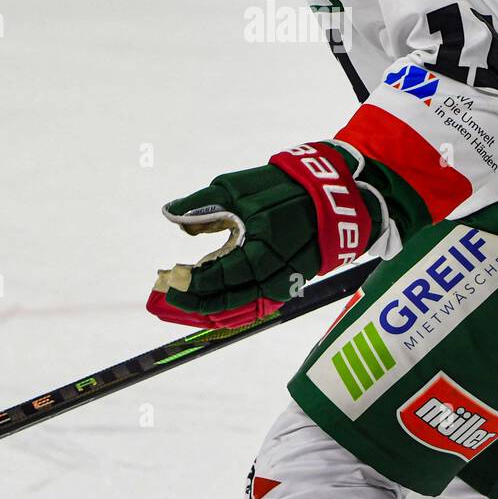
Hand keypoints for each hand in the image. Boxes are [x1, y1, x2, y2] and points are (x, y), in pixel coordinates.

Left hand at [149, 143, 380, 328]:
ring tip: (181, 306)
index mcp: (260, 250)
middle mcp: (272, 275)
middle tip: (165, 298)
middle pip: (226, 302)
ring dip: (208, 312)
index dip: (190, 283)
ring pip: (239, 312)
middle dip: (193, 303)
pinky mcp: (287, 285)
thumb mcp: (238, 187)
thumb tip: (171, 216)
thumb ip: (203, 205)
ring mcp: (282, 284)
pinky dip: (229, 311)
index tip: (167, 278)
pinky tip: (209, 307)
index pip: (217, 278)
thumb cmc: (282, 187)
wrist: (331, 196)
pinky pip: (253, 308)